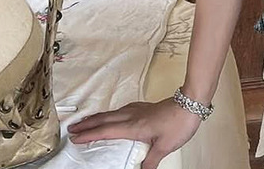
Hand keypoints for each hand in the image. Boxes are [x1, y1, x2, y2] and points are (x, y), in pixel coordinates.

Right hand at [67, 97, 202, 168]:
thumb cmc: (179, 122)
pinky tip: (113, 115)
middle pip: (105, 119)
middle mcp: (133, 115)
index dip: (89, 134)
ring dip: (97, 117)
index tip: (74, 137)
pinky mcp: (145, 107)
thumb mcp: (164, 147)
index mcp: (134, 126)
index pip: (106, 131)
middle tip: (71, 128)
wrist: (192, 102)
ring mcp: (139, 109)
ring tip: (85, 121)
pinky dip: (111, 113)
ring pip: (112, 113)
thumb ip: (150, 162)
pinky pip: (121, 109)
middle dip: (87, 124)